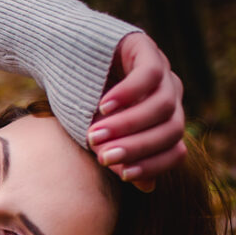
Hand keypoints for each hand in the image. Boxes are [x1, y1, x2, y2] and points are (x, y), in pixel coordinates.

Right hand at [88, 32, 186, 191]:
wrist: (60, 54)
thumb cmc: (78, 98)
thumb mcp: (96, 134)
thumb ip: (119, 155)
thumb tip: (147, 187)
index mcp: (162, 121)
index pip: (175, 150)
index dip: (154, 165)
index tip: (123, 175)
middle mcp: (169, 96)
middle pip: (172, 130)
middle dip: (137, 147)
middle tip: (104, 157)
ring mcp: (162, 71)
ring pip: (161, 106)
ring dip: (127, 124)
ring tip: (95, 134)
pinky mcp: (146, 48)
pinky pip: (149, 75)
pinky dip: (127, 94)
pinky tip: (103, 106)